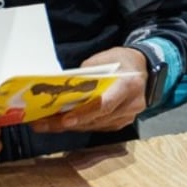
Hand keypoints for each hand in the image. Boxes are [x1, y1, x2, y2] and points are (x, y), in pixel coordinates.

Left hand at [31, 47, 145, 133]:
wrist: (145, 70)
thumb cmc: (122, 61)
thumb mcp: (104, 59)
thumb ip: (86, 75)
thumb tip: (63, 88)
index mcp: (128, 85)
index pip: (105, 104)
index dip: (84, 113)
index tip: (65, 120)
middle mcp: (130, 104)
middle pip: (95, 118)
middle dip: (65, 122)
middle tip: (41, 123)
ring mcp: (128, 117)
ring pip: (93, 125)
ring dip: (69, 126)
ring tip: (44, 124)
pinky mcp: (122, 123)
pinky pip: (98, 127)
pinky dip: (80, 124)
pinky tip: (62, 123)